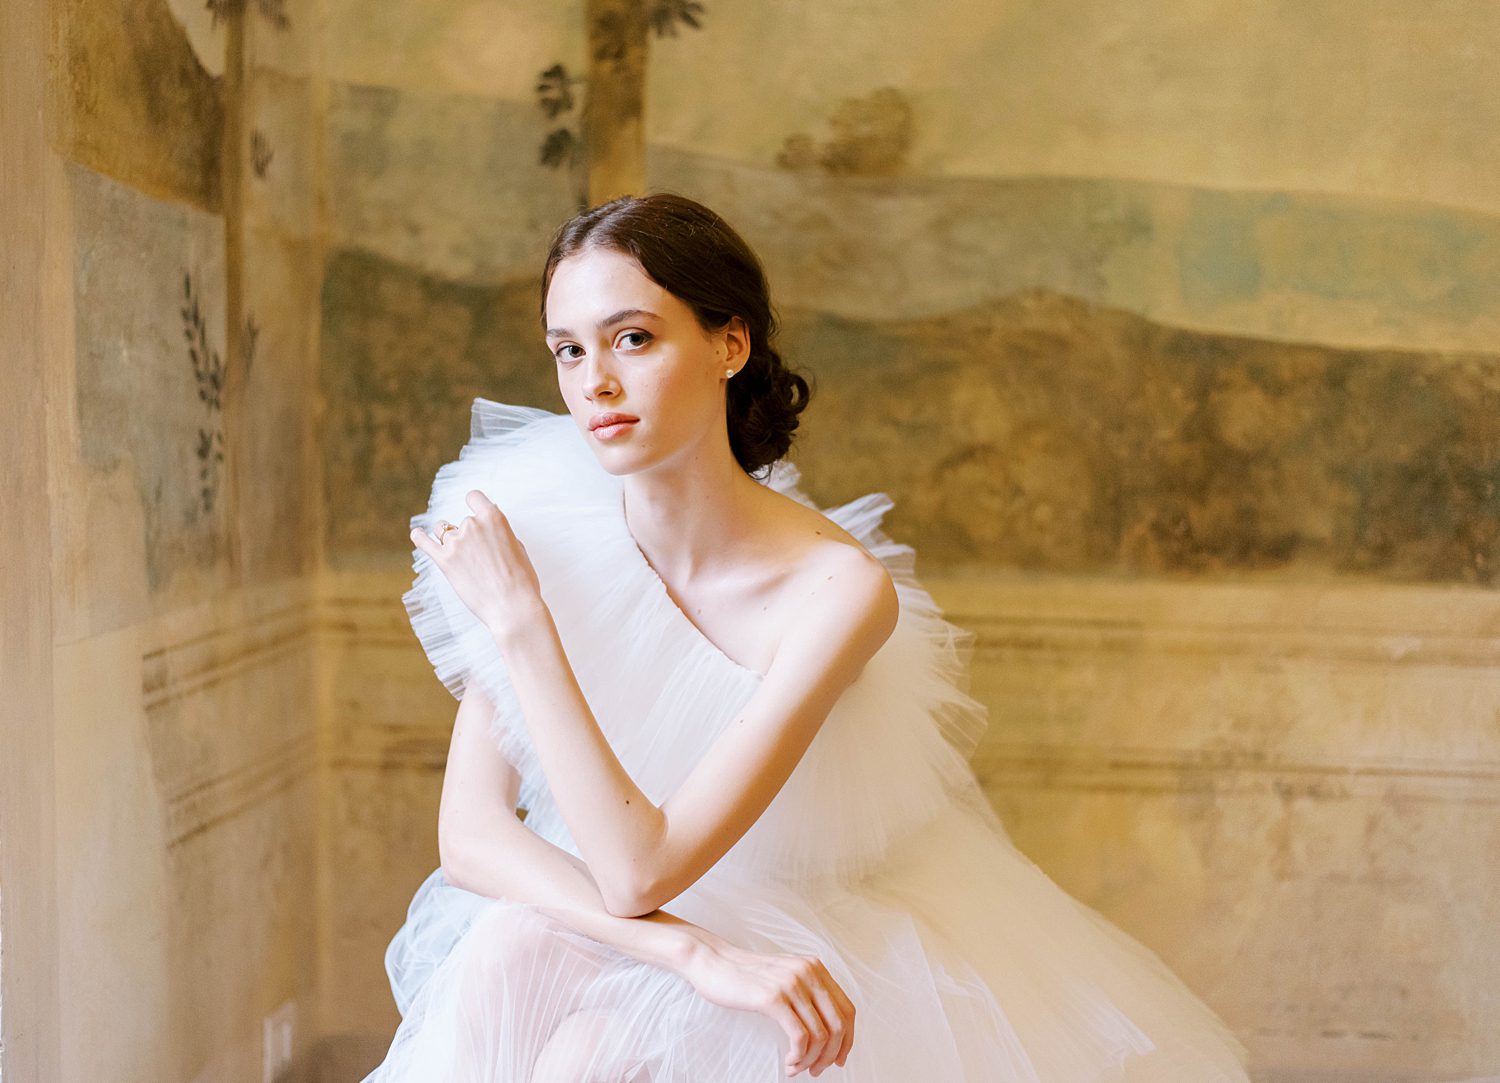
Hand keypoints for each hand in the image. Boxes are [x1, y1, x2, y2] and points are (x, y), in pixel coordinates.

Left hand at [410, 490, 544, 636]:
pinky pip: (424, 542)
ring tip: (461, 557)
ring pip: (443, 531)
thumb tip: (489, 525)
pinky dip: (420, 537)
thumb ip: (500, 532)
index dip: (474, 504)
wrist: (512, 607)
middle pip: (461, 522)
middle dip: (469, 535)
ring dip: (450, 540)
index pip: (474, 497)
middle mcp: (472, 525)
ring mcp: (456, 542)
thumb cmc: (521, 580)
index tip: (474, 511)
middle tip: (481, 558)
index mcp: (493, 518)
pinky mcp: (443, 560)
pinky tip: (418, 535)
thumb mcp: (518, 547)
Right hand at [678, 936, 854, 1076]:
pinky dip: (798, 1057)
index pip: (848, 1010)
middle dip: (831, 1055)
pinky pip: (800, 1037)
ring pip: (821, 1035)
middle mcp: (809, 972)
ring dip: (811, 1060)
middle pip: (839, 1025)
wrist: (712, 961)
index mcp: (815, 968)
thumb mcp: (784, 976)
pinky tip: (788, 1062)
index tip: (837, 1059)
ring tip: (795, 1068)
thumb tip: (826, 1032)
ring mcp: (792, 984)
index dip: (847, 1040)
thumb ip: (806, 993)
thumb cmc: (744, 975)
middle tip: (815, 1071)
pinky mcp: (773, 998)